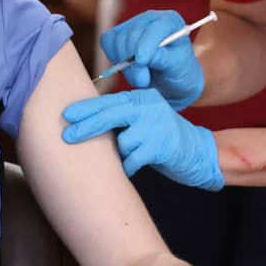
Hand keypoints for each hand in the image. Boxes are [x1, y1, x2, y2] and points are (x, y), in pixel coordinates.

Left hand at [62, 89, 223, 189]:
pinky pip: (132, 159)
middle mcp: (149, 107)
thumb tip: (86, 121)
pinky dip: (129, 166)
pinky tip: (132, 168)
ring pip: (122, 142)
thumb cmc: (164, 138)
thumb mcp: (144, 120)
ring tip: (134, 155)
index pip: (110, 101)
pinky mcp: (160, 145)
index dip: (87, 108)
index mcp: (143, 98)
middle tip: (67, 136)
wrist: (199, 152)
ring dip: (122, 153)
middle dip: (86, 126)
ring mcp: (156, 125)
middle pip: (110, 115)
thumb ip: (123, 117)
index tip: (67, 115)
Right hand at [101, 10, 204, 109]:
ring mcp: (132, 25)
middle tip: (143, 81)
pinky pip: (107, 42)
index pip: (154, 28)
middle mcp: (150, 18)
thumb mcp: (178, 67)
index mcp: (170, 21)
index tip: (142, 62)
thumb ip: (163, 59)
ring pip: (117, 41)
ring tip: (140, 77)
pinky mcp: (118, 34)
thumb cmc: (180, 72)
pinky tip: (128, 67)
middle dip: (134, 62)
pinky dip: (114, 58)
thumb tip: (141, 56)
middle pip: (131, 36)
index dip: (145, 44)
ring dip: (125, 65)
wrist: (172, 80)